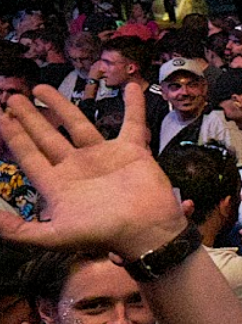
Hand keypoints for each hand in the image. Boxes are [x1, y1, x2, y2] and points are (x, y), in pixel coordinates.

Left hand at [0, 88, 185, 259]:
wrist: (146, 230)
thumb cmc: (101, 233)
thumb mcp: (54, 236)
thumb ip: (19, 229)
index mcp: (58, 184)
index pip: (29, 155)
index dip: (14, 137)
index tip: (2, 117)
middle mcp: (77, 167)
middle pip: (47, 137)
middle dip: (29, 118)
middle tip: (13, 98)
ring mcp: (103, 156)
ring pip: (78, 124)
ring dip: (61, 105)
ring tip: (40, 88)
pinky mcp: (131, 150)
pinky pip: (132, 123)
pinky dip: (134, 105)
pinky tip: (129, 87)